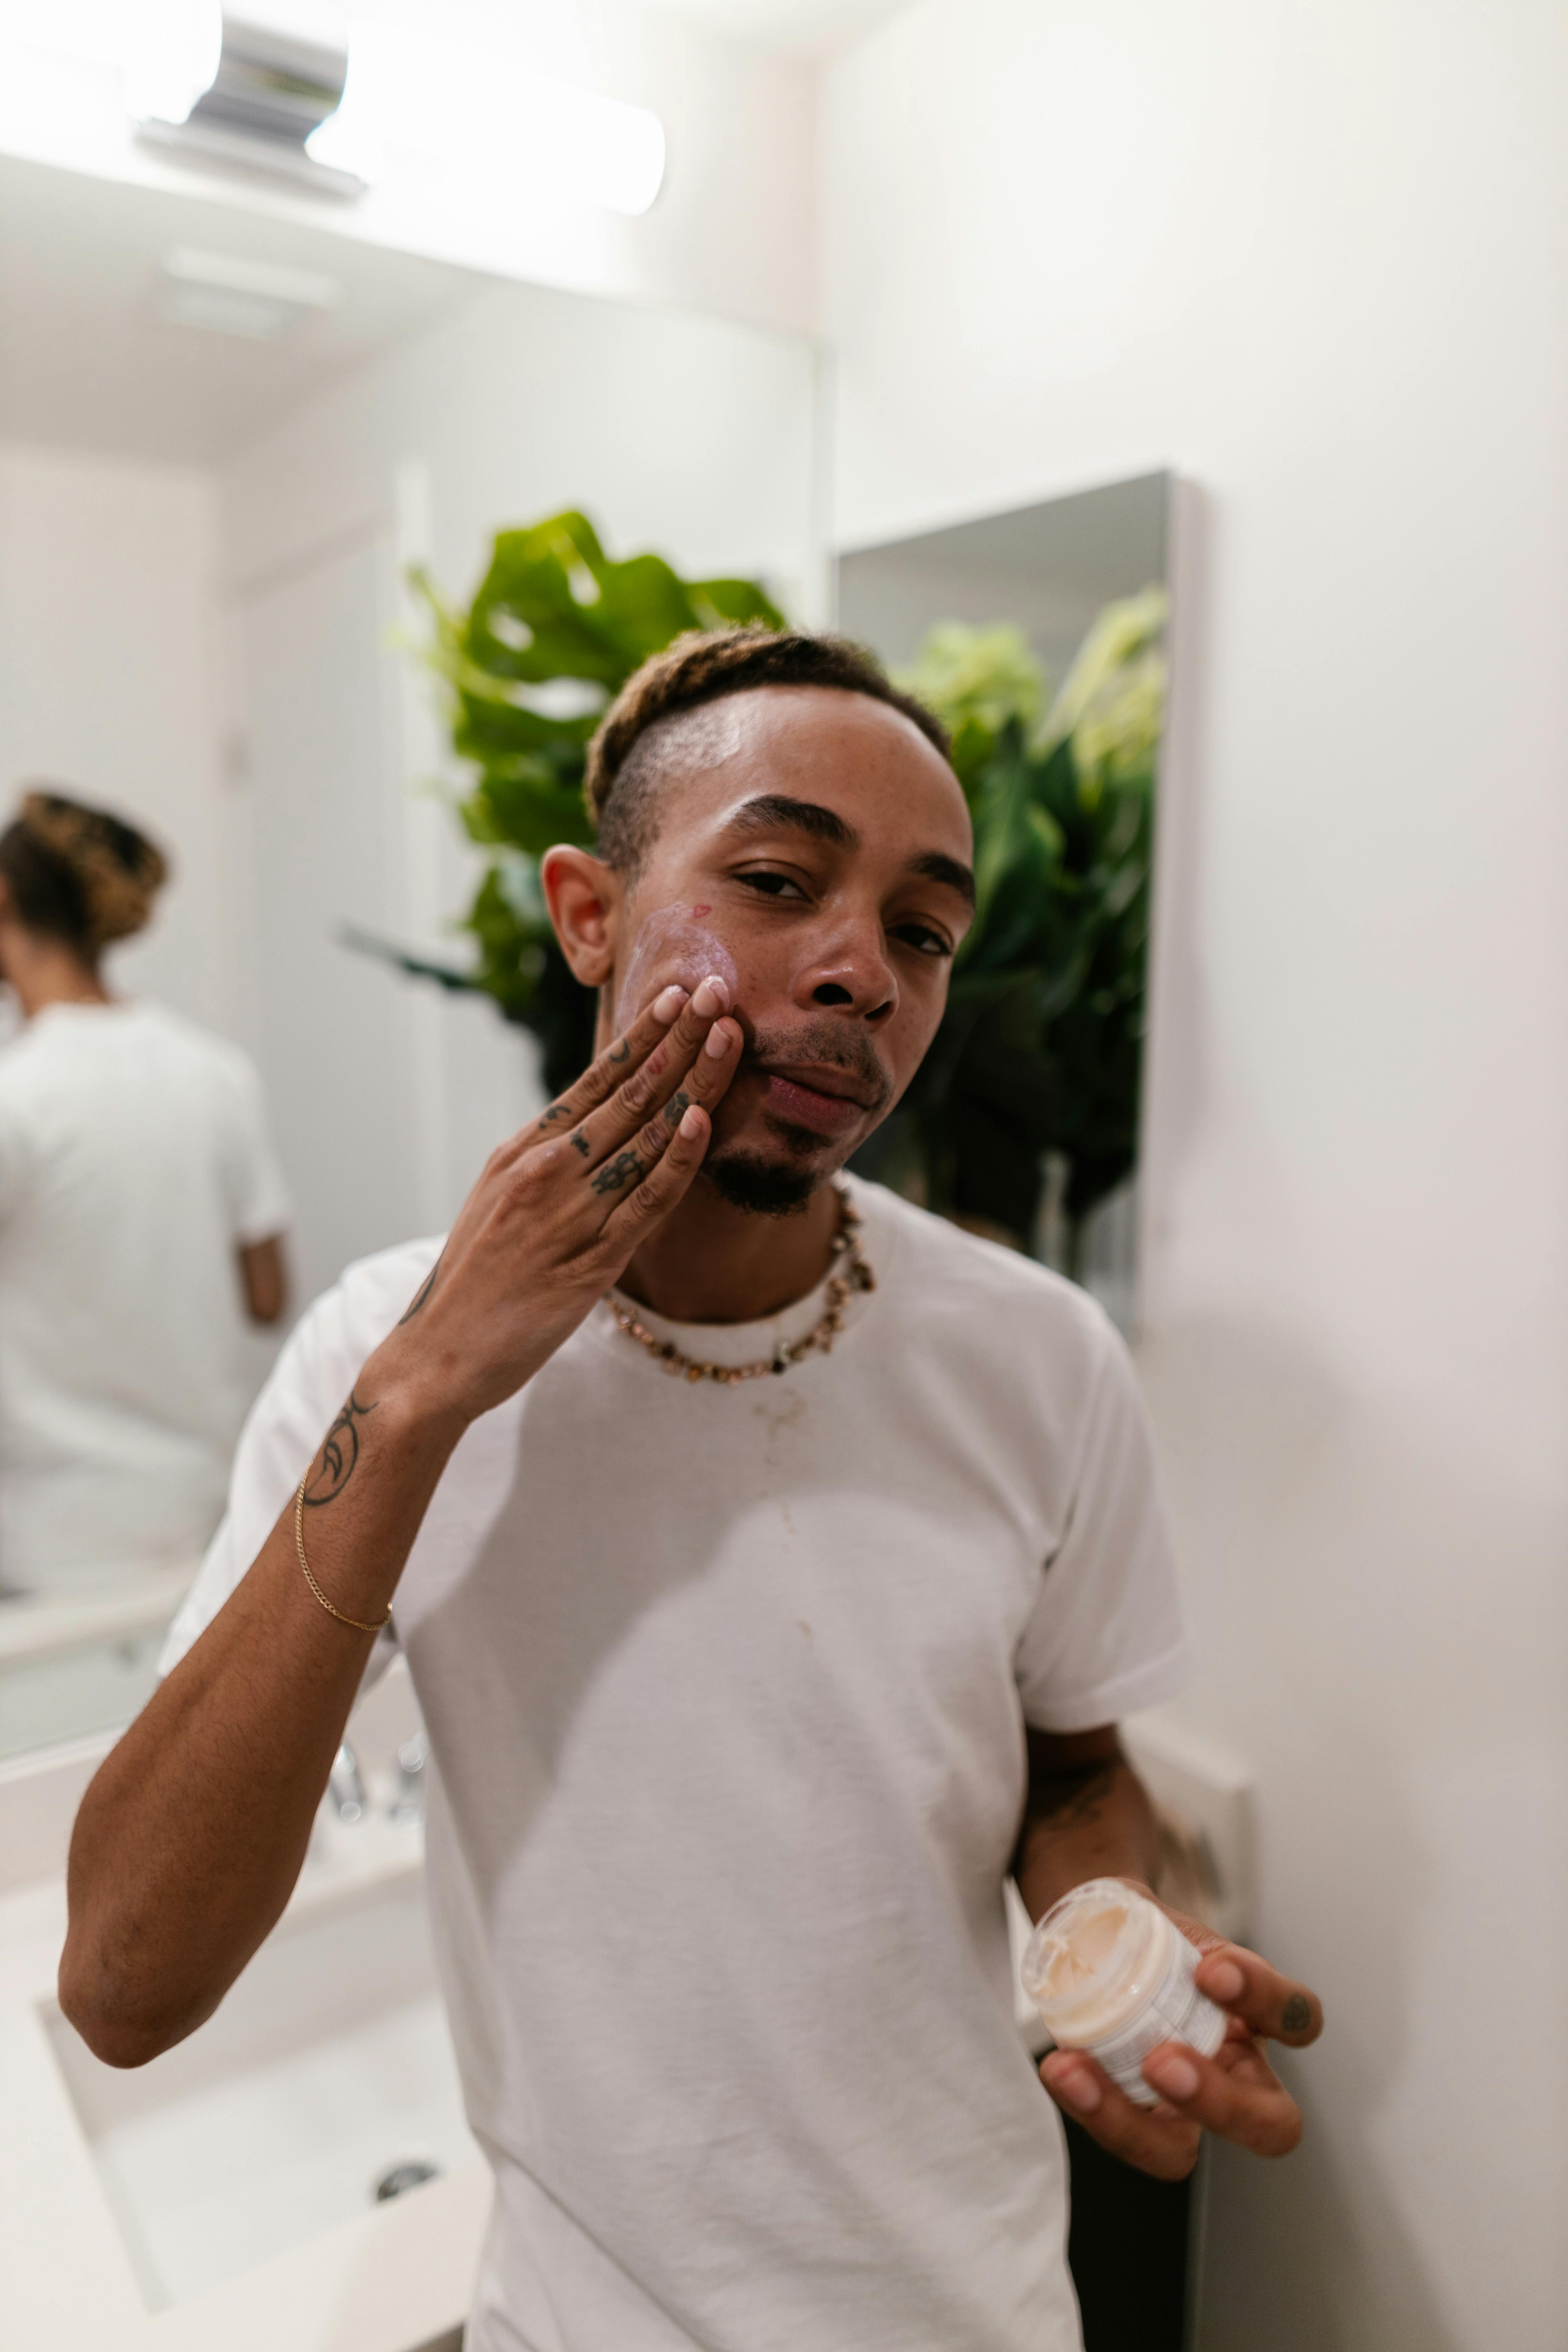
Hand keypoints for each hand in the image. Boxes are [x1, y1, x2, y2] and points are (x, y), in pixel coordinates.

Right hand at [367, 975, 741, 1427]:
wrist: (440, 1351)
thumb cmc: (477, 1277)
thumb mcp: (502, 1197)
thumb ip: (549, 1160)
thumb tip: (600, 1122)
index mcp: (525, 1149)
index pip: (596, 1078)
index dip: (643, 1034)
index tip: (678, 994)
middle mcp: (547, 1170)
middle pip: (629, 1093)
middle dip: (680, 1038)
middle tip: (717, 990)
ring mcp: (570, 1212)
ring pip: (645, 1135)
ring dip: (693, 1081)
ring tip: (729, 1035)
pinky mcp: (591, 1260)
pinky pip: (645, 1201)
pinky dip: (675, 1159)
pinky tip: (702, 1121)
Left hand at [1038, 1899, 1322, 2180]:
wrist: (1097, 1942)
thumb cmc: (1148, 1937)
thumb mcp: (1174, 1925)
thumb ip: (1176, 1938)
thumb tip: (1152, 1940)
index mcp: (1258, 2019)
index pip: (1299, 2019)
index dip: (1265, 2001)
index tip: (1209, 1969)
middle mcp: (1235, 2074)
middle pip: (1270, 2126)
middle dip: (1221, 2105)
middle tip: (1164, 2061)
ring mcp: (1182, 2109)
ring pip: (1179, 2153)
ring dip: (1127, 2120)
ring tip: (1077, 2070)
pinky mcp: (1134, 2121)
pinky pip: (1119, 2135)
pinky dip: (1086, 2105)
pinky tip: (1061, 2068)